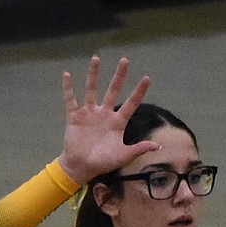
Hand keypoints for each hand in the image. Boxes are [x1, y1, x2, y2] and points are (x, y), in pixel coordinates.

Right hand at [56, 56, 158, 184]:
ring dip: (93, 74)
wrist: (82, 167)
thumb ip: (139, 149)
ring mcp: (89, 113)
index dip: (139, 91)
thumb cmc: (104, 162)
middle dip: (119, 76)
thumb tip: (159, 147)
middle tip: (125, 60)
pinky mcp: (75, 116)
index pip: (131, 103)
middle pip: (113, 90)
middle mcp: (104, 114)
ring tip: (96, 58)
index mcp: (118, 122)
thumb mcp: (124, 156)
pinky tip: (67, 75)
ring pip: (92, 89)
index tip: (147, 78)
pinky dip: (68, 88)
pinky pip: (71, 99)